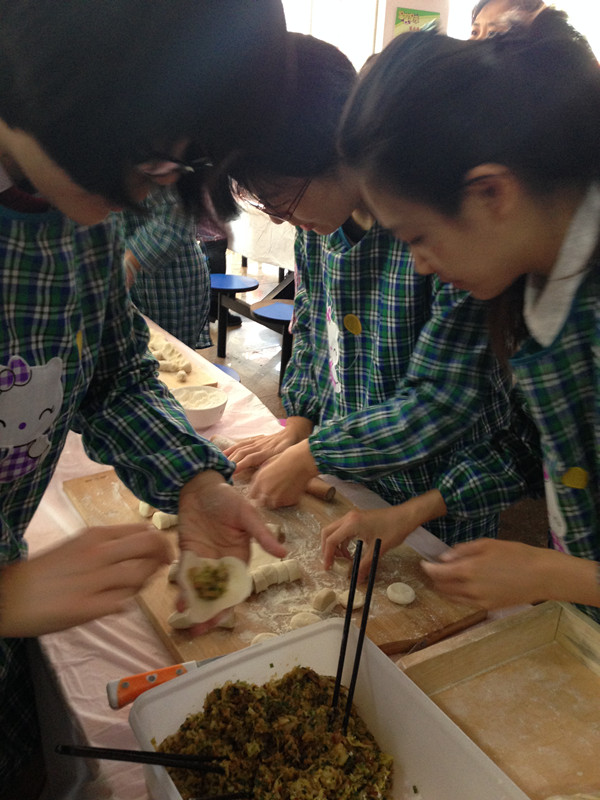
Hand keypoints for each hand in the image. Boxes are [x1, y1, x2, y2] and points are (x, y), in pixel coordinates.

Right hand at [0, 524, 170, 636]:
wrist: (10, 596)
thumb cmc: (45, 571)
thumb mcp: (76, 547)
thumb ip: (107, 547)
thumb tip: (138, 553)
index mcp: (95, 536)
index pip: (142, 531)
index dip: (158, 541)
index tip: (161, 550)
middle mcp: (98, 554)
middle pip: (149, 547)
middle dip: (163, 555)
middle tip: (164, 565)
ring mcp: (95, 581)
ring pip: (141, 576)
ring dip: (146, 582)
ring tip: (136, 587)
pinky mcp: (88, 608)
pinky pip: (123, 603)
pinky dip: (126, 603)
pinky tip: (116, 604)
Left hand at [175, 470, 286, 633]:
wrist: (199, 485)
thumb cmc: (226, 497)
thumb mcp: (246, 515)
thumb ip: (262, 535)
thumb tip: (284, 553)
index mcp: (240, 556)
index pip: (236, 587)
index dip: (229, 605)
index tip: (221, 619)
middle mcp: (222, 562)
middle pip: (217, 594)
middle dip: (209, 613)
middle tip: (199, 629)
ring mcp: (204, 559)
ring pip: (200, 589)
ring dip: (194, 605)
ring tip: (185, 621)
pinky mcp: (188, 554)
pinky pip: (185, 576)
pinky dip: (183, 590)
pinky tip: (178, 603)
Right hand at [224, 417, 312, 473]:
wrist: (294, 432)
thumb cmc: (291, 448)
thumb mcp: (287, 456)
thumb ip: (275, 462)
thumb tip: (264, 470)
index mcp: (267, 451)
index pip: (250, 459)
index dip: (240, 465)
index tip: (232, 472)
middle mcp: (260, 446)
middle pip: (242, 453)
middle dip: (231, 461)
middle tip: (222, 470)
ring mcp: (257, 441)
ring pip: (241, 447)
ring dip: (230, 454)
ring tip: (220, 461)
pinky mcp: (256, 439)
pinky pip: (243, 442)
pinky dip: (233, 447)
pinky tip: (226, 452)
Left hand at [247, 441, 317, 507]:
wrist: (302, 461)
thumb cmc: (287, 458)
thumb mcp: (268, 465)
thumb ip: (261, 477)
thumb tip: (259, 484)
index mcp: (259, 480)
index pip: (252, 495)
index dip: (256, 494)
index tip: (260, 493)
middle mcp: (266, 491)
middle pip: (261, 502)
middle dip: (265, 499)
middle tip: (273, 492)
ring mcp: (277, 497)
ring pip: (273, 505)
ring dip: (276, 500)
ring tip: (283, 491)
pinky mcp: (288, 501)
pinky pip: (285, 504)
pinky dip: (287, 499)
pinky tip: (291, 490)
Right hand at [321, 507, 415, 581]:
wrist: (405, 516)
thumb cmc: (393, 530)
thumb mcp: (377, 549)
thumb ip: (365, 565)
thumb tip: (357, 580)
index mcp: (351, 524)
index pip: (331, 540)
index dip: (327, 555)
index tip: (328, 568)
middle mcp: (348, 518)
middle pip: (328, 532)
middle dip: (327, 549)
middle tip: (331, 563)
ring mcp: (352, 516)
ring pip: (335, 530)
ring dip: (335, 545)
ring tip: (343, 560)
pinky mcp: (357, 518)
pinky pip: (343, 530)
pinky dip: (343, 541)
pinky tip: (351, 552)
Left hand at [420, 539, 560, 608]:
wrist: (541, 575)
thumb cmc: (516, 554)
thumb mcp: (487, 544)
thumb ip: (462, 551)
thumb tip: (444, 558)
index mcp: (469, 570)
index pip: (438, 573)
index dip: (428, 568)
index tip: (424, 563)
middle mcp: (471, 589)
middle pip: (442, 587)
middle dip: (435, 578)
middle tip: (434, 570)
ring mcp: (479, 601)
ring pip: (452, 597)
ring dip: (445, 588)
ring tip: (445, 578)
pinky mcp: (488, 607)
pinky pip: (465, 603)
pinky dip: (458, 596)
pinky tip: (461, 587)